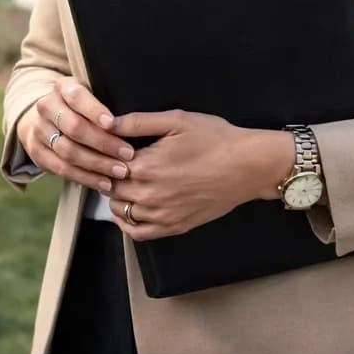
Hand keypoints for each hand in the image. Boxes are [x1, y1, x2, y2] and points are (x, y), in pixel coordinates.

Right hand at [17, 77, 136, 193]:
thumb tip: (140, 117)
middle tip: (128, 154)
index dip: (94, 110)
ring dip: (97, 163)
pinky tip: (105, 182)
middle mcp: (46, 107)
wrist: (49, 118)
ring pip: (68, 150)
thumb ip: (109, 101)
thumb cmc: (83, 107)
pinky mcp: (37, 152)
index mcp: (62, 87)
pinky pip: (62, 168)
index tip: (113, 124)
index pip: (76, 96)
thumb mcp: (93, 94)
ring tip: (121, 171)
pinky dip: (85, 178)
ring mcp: (39, 130)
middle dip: (103, 143)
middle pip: (74, 127)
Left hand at [106, 110, 293, 241]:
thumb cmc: (215, 139)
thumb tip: (107, 123)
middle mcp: (149, 194)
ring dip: (117, 197)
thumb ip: (138, 122)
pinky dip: (127, 223)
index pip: (106, 165)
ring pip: (120, 211)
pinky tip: (129, 209)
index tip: (107, 149)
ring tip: (124, 182)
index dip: (104, 156)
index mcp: (145, 166)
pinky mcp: (175, 226)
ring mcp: (162, 214)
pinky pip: (139, 233)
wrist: (248, 165)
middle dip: (109, 175)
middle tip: (115, 164)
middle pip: (111, 188)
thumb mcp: (176, 120)